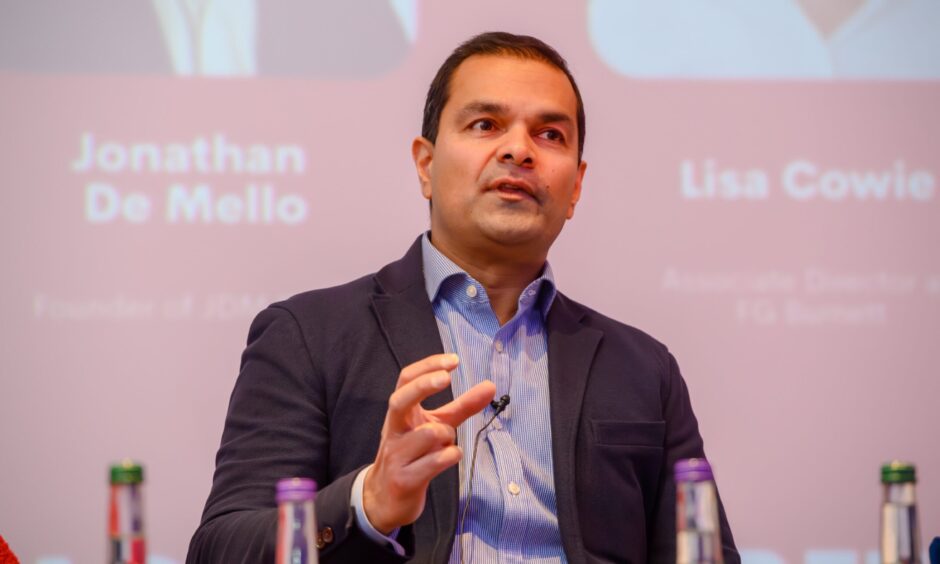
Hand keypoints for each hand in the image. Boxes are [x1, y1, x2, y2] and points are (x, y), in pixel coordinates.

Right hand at [362, 353, 495, 533]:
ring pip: (430, 433)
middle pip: (400, 399)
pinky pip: (437, 460)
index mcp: (400, 412)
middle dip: (423, 386)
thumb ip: (462, 407)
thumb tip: (490, 385)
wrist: (385, 498)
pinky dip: (451, 456)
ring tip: (445, 445)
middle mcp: (393, 429)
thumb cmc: (414, 454)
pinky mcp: (404, 479)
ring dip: (447, 436)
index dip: (427, 366)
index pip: (406, 379)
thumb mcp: (437, 426)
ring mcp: (396, 455)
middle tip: (446, 379)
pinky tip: (448, 458)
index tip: (453, 360)